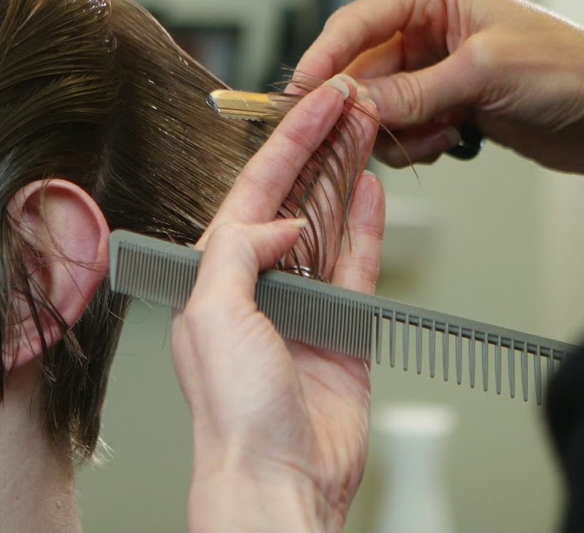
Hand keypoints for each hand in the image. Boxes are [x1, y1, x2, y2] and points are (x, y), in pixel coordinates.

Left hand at [173, 79, 383, 532]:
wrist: (279, 476)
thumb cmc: (231, 413)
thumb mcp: (212, 313)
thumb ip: (237, 252)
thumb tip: (277, 223)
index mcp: (212, 277)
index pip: (250, 193)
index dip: (283, 146)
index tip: (314, 107)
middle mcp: (255, 286)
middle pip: (292, 198)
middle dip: (318, 150)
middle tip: (348, 106)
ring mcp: (302, 305)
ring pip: (327, 224)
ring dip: (344, 176)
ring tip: (366, 132)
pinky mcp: (341, 328)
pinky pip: (356, 266)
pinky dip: (365, 228)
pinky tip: (371, 192)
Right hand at [295, 0, 583, 175]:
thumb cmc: (570, 69)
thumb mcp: (481, 74)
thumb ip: (409, 91)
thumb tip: (350, 103)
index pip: (353, 24)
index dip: (322, 63)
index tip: (295, 99)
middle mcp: (426, 24)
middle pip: (359, 71)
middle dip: (368, 108)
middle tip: (375, 136)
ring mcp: (435, 67)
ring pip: (378, 106)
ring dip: (400, 131)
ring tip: (441, 134)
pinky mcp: (447, 103)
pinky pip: (403, 129)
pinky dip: (418, 144)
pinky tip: (454, 142)